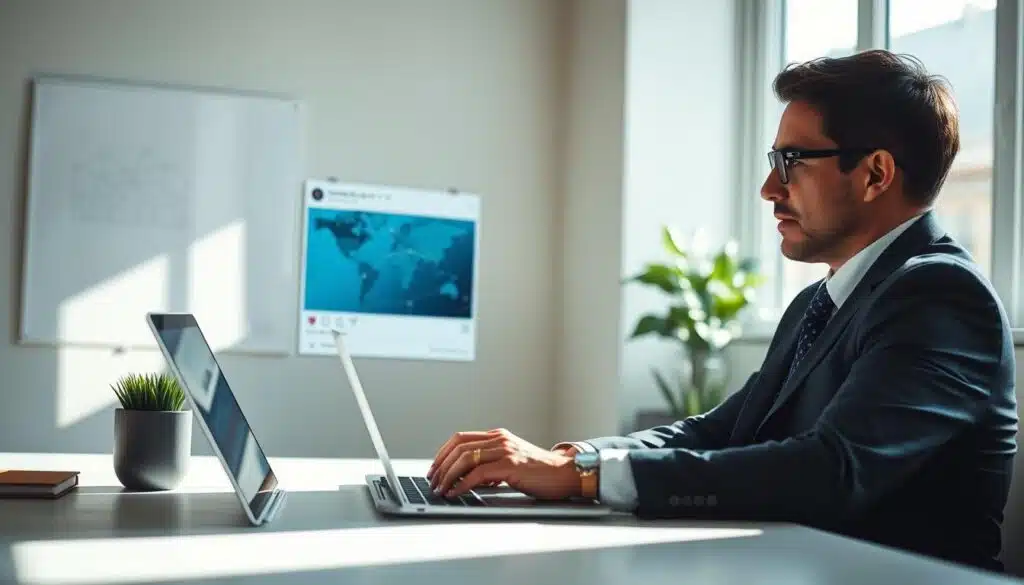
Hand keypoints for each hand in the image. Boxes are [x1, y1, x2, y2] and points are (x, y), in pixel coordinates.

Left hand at [426, 428, 581, 499]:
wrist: (565, 474)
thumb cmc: (540, 472)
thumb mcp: (511, 462)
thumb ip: (491, 465)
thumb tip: (468, 478)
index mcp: (498, 436)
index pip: (460, 438)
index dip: (443, 453)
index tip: (434, 469)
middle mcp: (500, 439)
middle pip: (458, 446)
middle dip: (441, 465)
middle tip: (432, 481)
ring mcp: (505, 450)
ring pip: (465, 458)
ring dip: (448, 475)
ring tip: (441, 489)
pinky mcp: (511, 465)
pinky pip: (478, 473)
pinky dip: (462, 484)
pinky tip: (456, 493)